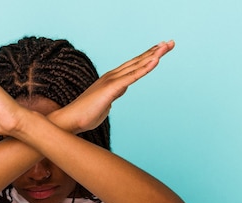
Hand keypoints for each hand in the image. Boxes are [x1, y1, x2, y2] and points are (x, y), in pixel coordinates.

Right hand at [56, 41, 174, 132]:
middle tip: (170, 43)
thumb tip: (122, 90)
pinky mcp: (111, 88)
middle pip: (137, 61)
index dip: (147, 57)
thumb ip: (115, 94)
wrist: (71, 120)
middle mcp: (112, 76)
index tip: (160, 51)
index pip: (133, 66)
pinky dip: (144, 68)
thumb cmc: (86, 115)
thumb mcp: (106, 104)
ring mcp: (112, 81)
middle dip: (154, 52)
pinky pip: (132, 77)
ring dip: (153, 55)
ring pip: (136, 65)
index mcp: (112, 80)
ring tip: (166, 46)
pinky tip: (155, 60)